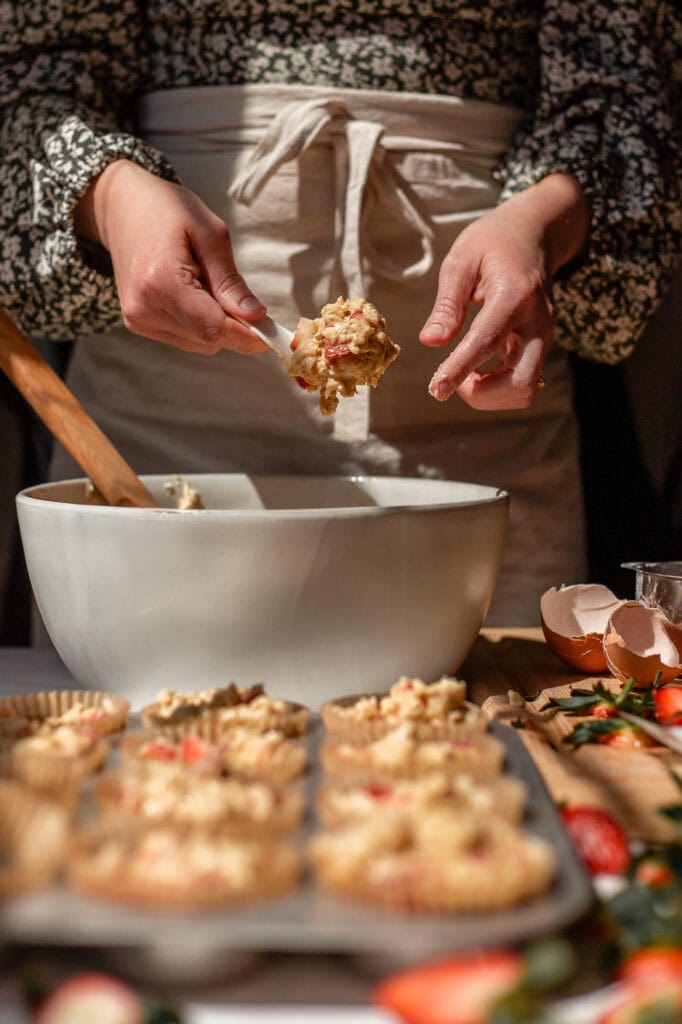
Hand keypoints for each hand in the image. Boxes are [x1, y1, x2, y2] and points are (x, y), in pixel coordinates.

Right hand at [74, 160, 267, 354]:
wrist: (121, 206)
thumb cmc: (168, 210)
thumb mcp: (209, 233)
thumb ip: (230, 281)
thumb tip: (256, 317)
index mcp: (160, 282)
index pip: (214, 328)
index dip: (249, 334)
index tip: (274, 331)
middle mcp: (144, 309)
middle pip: (210, 339)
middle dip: (234, 324)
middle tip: (236, 291)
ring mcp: (138, 320)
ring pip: (201, 343)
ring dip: (215, 322)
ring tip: (202, 282)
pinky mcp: (139, 324)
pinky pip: (186, 338)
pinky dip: (200, 322)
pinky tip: (190, 292)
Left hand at [420, 174, 588, 409]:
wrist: (534, 232)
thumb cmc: (492, 242)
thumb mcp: (462, 260)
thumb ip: (447, 304)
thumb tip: (430, 342)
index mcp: (515, 295)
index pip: (486, 342)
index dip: (459, 369)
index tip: (436, 389)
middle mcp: (538, 321)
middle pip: (520, 383)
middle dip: (482, 395)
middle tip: (451, 380)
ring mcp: (544, 336)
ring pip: (525, 389)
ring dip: (490, 394)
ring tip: (464, 372)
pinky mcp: (540, 345)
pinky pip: (523, 380)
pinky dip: (497, 386)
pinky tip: (477, 368)